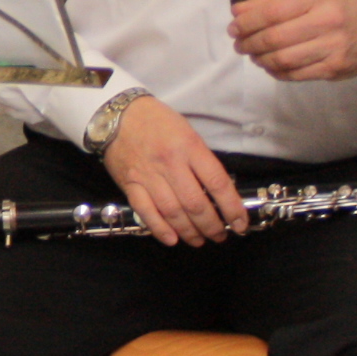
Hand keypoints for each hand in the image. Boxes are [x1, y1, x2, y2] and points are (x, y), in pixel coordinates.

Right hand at [101, 95, 244, 246]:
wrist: (117, 115)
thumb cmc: (157, 121)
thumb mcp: (187, 132)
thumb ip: (201, 160)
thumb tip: (216, 191)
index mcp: (189, 147)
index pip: (217, 183)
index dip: (232, 208)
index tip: (240, 222)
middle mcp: (170, 163)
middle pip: (195, 204)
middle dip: (211, 226)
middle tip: (220, 236)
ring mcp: (148, 176)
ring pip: (172, 212)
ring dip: (189, 231)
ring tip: (199, 240)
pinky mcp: (130, 184)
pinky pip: (145, 211)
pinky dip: (160, 228)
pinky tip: (172, 239)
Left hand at [229, 0, 356, 80]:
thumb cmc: (338, 6)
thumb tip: (238, 12)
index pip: (271, 12)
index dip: (247, 22)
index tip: (234, 27)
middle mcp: (327, 21)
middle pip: (274, 38)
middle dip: (249, 43)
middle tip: (239, 43)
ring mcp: (332, 48)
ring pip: (282, 59)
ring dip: (260, 59)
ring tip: (253, 54)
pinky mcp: (334, 69)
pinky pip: (295, 75)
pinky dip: (276, 71)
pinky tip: (270, 64)